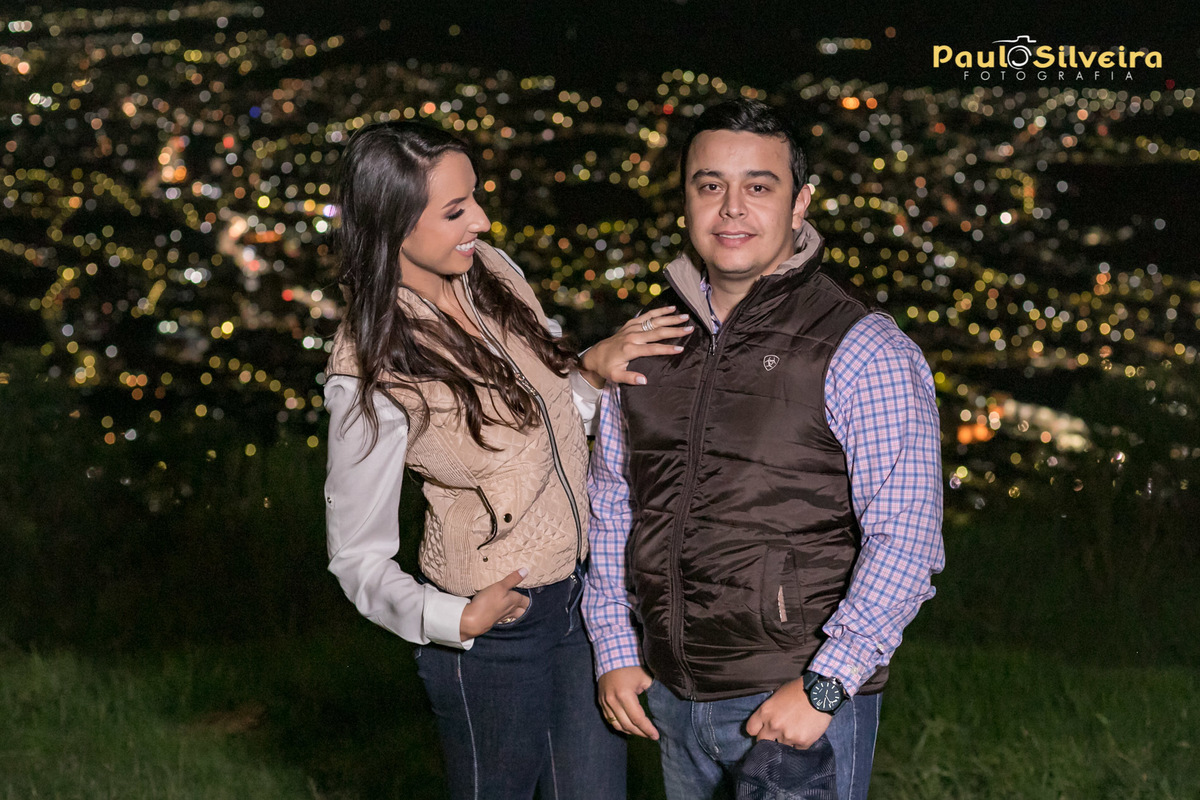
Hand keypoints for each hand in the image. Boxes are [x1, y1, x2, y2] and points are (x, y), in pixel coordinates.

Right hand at [459, 568, 529, 640]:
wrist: (474, 620)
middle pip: (522, 612)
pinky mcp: (492, 620)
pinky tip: (500, 613)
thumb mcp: (500, 586)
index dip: (529, 598)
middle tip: (526, 604)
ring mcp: (501, 617)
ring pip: (512, 616)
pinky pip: (502, 618)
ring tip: (515, 609)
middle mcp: (510, 610)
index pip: (526, 601)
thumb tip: (526, 571)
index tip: (532, 595)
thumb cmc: (488, 602)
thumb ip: (512, 579)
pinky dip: (503, 615)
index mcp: (514, 601)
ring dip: (515, 612)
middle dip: (525, 608)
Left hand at [578, 306, 693, 387]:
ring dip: (670, 318)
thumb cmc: (606, 367)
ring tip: (685, 316)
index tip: (680, 349)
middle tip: (689, 328)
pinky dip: (659, 311)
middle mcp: (632, 336)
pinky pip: (647, 315)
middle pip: (657, 331)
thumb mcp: (615, 376)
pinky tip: (671, 308)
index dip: (666, 349)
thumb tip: (644, 380)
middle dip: (674, 330)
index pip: (652, 349)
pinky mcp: (631, 324)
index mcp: (629, 349)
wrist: (595, 355)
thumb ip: (630, 378)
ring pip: (654, 321)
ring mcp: (632, 328)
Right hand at [597, 666, 658, 739]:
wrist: (611, 654)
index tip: (656, 736)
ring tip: (641, 733)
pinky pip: (610, 719)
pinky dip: (620, 725)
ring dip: (630, 731)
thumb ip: (652, 694)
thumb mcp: (645, 678)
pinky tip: (629, 727)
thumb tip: (662, 708)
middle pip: (627, 725)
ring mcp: (604, 702)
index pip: (638, 719)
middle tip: (651, 736)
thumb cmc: (631, 665)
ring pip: (617, 725)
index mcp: (624, 695)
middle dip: (641, 733)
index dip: (648, 729)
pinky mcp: (600, 701)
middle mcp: (612, 701)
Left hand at [745, 677, 832, 748]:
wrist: (822, 693)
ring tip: (795, 730)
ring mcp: (788, 735)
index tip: (761, 730)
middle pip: (762, 742)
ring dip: (786, 741)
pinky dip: (799, 743)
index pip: (751, 729)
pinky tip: (804, 732)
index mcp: (765, 712)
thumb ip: (770, 709)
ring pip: (781, 746)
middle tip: (776, 735)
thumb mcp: (778, 694)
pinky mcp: (802, 742)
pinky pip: (796, 748)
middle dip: (768, 739)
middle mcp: (773, 726)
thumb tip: (767, 720)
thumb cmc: (799, 689)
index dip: (756, 730)